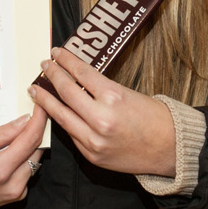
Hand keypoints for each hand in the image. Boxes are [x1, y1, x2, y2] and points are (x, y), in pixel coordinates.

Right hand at [0, 109, 46, 208]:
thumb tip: (23, 122)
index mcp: (0, 170)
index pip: (31, 139)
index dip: (39, 119)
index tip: (40, 104)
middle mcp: (14, 185)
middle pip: (36, 150)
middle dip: (36, 129)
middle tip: (30, 112)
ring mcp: (15, 194)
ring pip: (34, 161)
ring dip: (30, 143)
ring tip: (20, 127)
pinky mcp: (14, 197)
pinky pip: (27, 172)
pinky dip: (23, 157)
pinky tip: (11, 148)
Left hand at [29, 47, 174, 175]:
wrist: (171, 150)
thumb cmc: (156, 119)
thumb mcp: (130, 94)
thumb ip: (102, 90)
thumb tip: (78, 80)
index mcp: (113, 97)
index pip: (81, 73)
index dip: (66, 61)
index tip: (57, 53)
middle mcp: (100, 119)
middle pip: (66, 92)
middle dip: (52, 76)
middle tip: (44, 66)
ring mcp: (94, 140)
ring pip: (61, 116)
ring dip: (45, 101)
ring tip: (35, 89)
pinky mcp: (92, 155)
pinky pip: (71, 135)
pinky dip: (62, 121)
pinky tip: (55, 112)